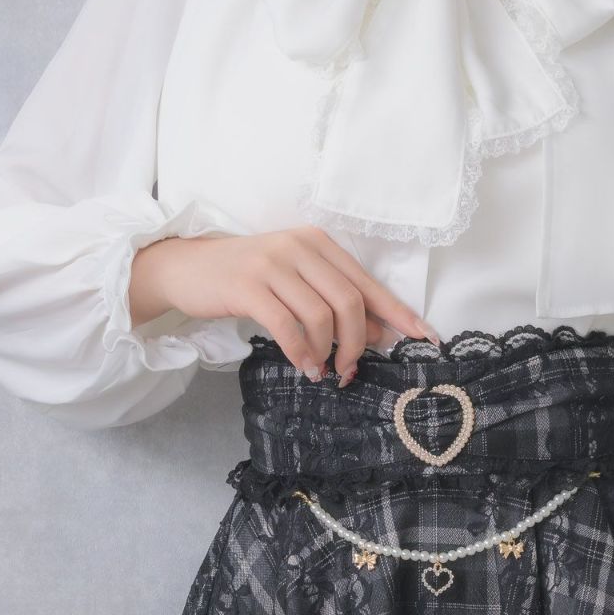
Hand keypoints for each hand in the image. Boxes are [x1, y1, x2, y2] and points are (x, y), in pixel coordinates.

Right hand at [127, 224, 439, 385]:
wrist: (187, 268)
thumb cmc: (249, 279)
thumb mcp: (299, 283)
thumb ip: (338, 302)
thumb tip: (385, 331)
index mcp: (318, 243)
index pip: (367, 283)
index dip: (399, 313)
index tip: (426, 339)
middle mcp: (299, 246)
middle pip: (350, 302)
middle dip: (358, 344)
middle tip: (349, 371)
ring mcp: (272, 263)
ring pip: (322, 316)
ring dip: (328, 353)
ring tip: (322, 371)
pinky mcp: (247, 285)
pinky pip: (288, 326)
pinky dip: (302, 353)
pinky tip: (305, 367)